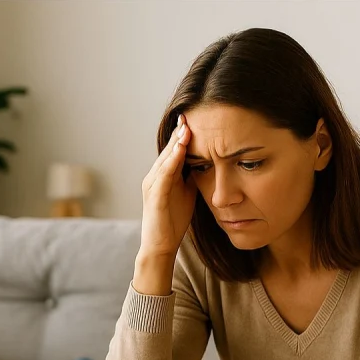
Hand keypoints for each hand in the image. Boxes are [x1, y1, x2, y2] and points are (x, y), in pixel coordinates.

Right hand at [139, 113, 197, 260]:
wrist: (160, 246)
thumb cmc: (172, 221)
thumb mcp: (186, 194)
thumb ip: (192, 178)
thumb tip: (208, 163)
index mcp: (162, 176)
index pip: (173, 151)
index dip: (183, 136)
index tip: (196, 119)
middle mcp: (154, 177)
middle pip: (168, 150)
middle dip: (179, 133)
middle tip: (190, 114)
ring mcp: (152, 186)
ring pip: (165, 159)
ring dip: (176, 143)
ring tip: (187, 127)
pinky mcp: (155, 196)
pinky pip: (164, 174)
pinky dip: (172, 160)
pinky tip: (181, 149)